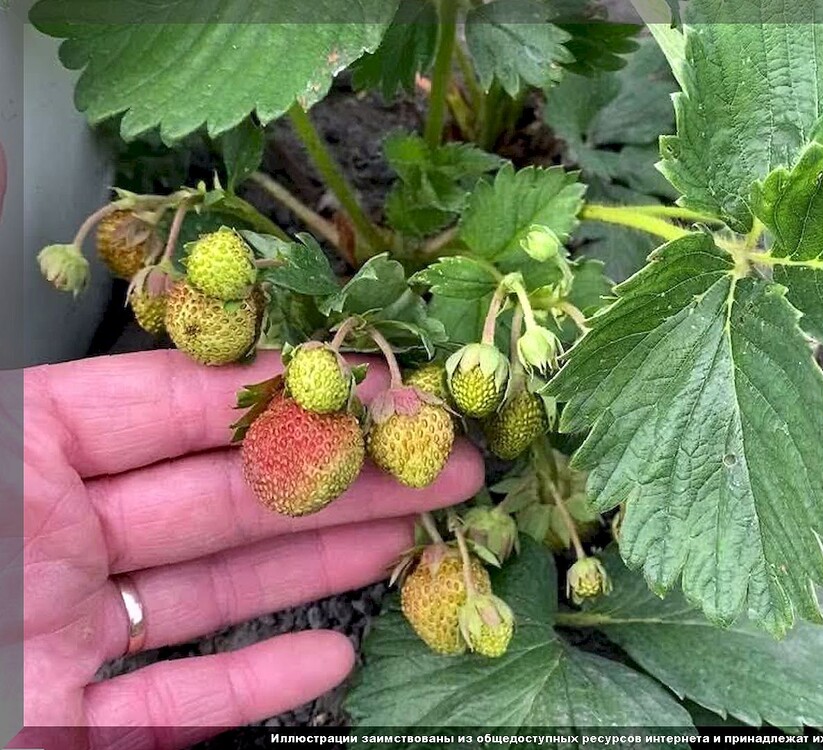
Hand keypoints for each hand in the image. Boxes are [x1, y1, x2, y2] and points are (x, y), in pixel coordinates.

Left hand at [19, 350, 482, 748]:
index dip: (281, 392)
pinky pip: (179, 704)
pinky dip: (260, 681)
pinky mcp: (71, 725)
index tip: (374, 386)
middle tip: (432, 460)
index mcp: (19, 458)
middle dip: (338, 476)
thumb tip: (226, 346)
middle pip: (220, 498)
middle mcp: (48, 545)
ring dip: (321, 563)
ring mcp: (63, 638)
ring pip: (216, 591)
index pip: (171, 405)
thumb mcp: (9, 455)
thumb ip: (123, 406)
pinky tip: (331, 655)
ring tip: (410, 533)